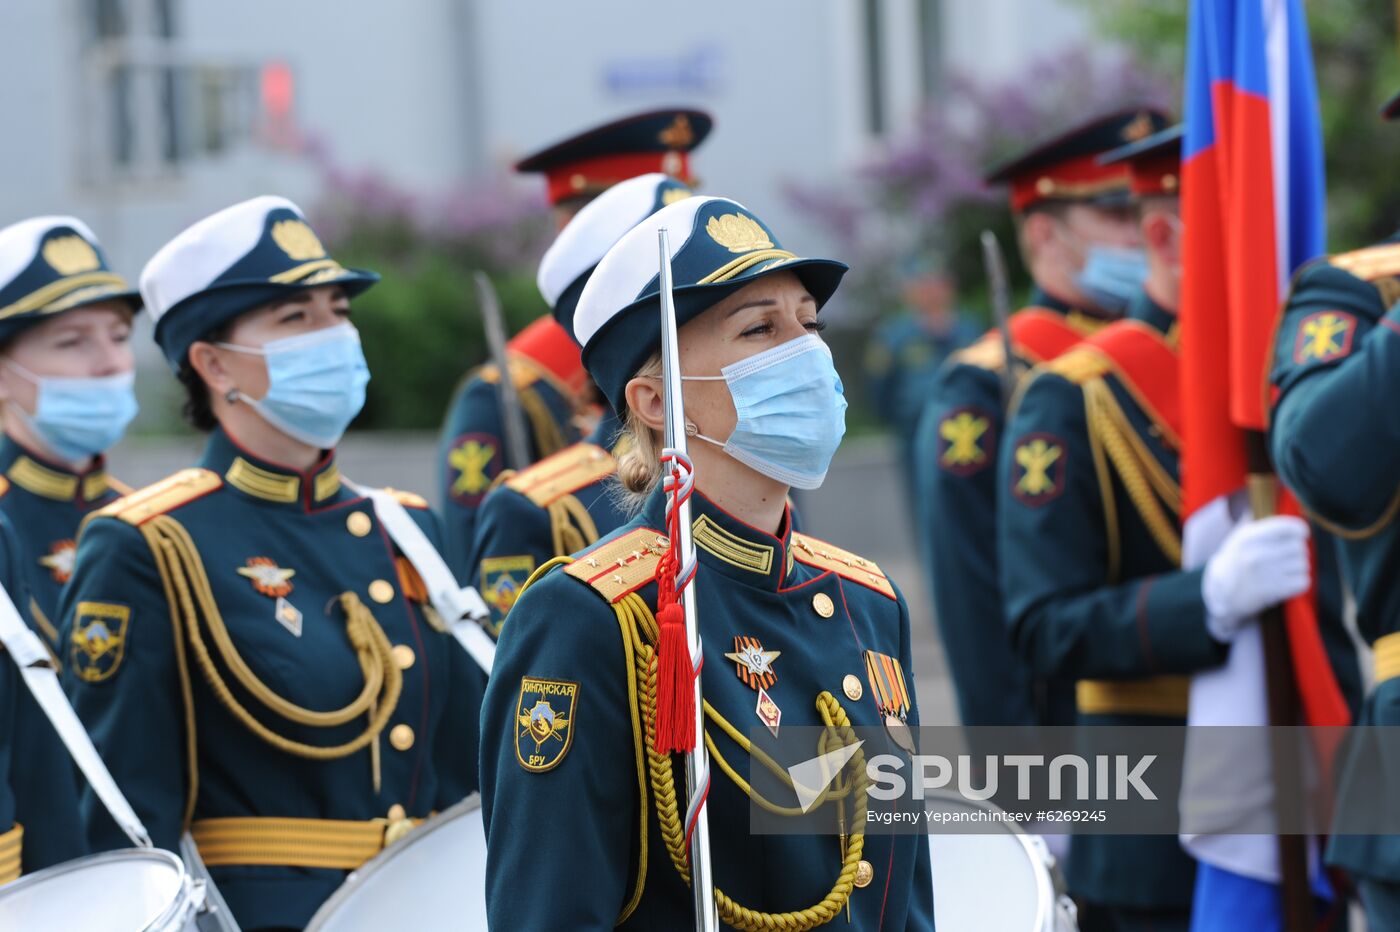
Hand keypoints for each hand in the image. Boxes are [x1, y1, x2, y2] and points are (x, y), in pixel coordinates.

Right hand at [1201, 516, 1310, 641]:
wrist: (1221, 591)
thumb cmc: (1235, 559)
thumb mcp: (1239, 536)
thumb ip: (1258, 520)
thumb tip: (1275, 496)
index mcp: (1249, 537)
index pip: (1288, 527)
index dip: (1300, 529)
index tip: (1301, 533)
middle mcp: (1257, 554)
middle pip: (1299, 547)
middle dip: (1297, 551)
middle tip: (1288, 555)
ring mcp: (1266, 574)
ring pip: (1303, 564)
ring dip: (1299, 567)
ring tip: (1286, 568)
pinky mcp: (1274, 591)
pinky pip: (1303, 581)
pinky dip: (1300, 581)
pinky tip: (1288, 580)